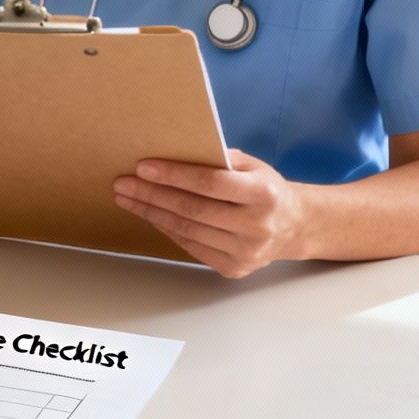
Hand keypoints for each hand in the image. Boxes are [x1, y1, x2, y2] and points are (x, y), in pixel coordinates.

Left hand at [112, 150, 310, 277]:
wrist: (295, 227)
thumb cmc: (266, 190)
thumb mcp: (254, 166)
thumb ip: (220, 159)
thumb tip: (174, 151)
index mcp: (264, 193)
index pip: (210, 183)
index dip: (173, 175)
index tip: (143, 167)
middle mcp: (257, 225)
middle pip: (192, 209)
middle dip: (152, 195)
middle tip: (123, 184)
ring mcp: (246, 251)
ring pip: (187, 230)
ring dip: (151, 213)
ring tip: (128, 199)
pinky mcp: (234, 268)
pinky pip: (191, 246)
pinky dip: (166, 229)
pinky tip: (150, 215)